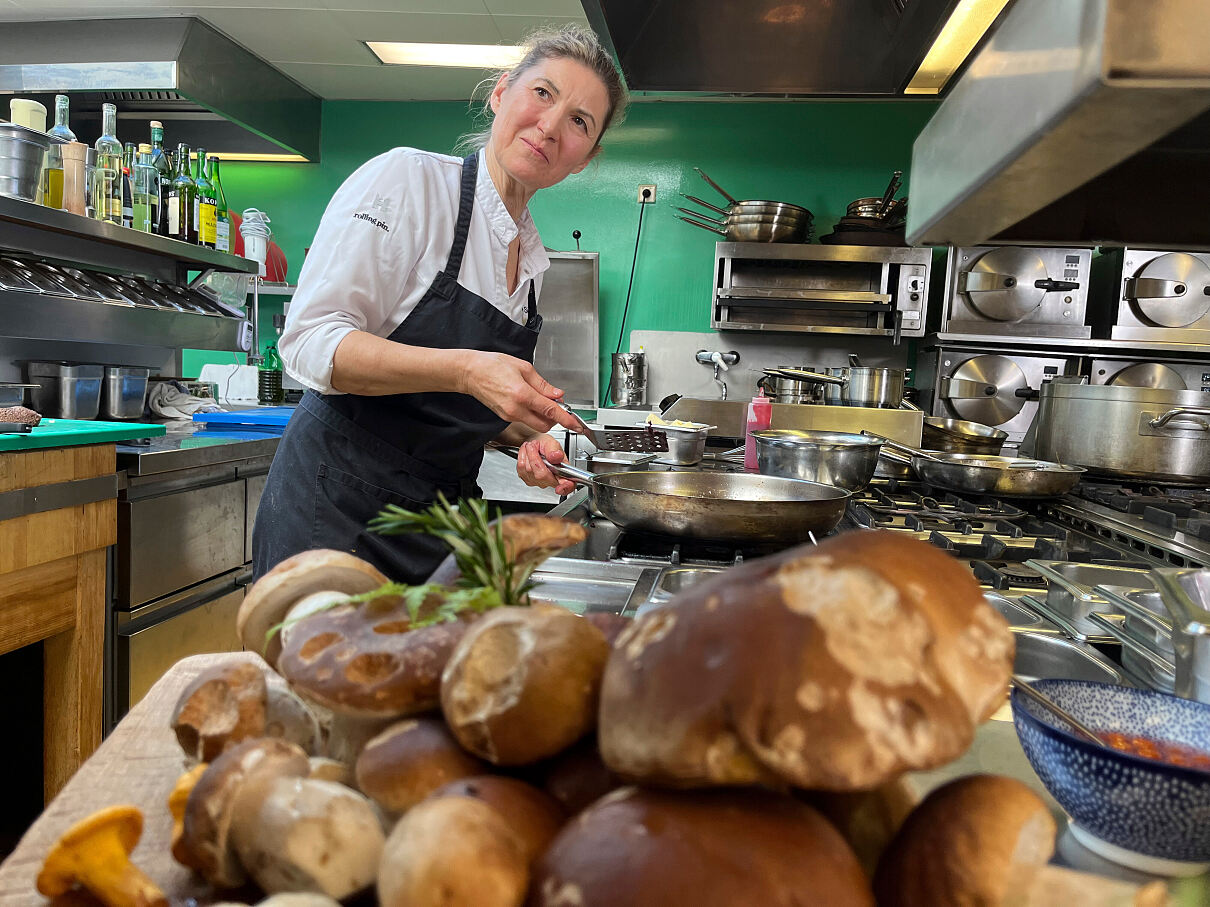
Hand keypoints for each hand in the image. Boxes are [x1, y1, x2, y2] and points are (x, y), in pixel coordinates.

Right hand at [461, 352, 580, 434]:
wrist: (470, 372)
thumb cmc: (492, 365)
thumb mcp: (523, 367)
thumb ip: (543, 384)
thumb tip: (557, 394)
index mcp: (522, 394)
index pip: (550, 411)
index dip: (566, 419)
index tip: (576, 424)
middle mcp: (515, 409)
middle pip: (545, 424)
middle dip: (554, 418)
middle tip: (555, 403)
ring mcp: (509, 415)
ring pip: (535, 423)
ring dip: (543, 416)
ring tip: (540, 399)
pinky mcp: (505, 417)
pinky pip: (524, 419)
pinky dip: (532, 414)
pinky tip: (528, 400)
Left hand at [516, 434, 575, 495]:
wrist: (536, 445)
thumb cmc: (546, 445)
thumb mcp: (552, 443)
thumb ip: (554, 450)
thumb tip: (556, 457)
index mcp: (563, 471)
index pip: (568, 485)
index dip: (565, 487)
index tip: (560, 488)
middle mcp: (552, 480)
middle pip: (541, 475)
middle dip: (534, 456)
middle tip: (534, 445)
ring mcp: (539, 482)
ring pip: (529, 470)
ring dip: (527, 455)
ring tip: (531, 447)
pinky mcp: (528, 481)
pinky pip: (521, 469)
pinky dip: (522, 457)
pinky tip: (527, 453)